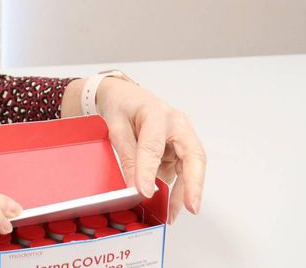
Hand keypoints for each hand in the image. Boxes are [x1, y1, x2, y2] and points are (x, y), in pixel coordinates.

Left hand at [95, 78, 206, 223]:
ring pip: (191, 166)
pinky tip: (167, 202)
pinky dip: (176, 187)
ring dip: (184, 191)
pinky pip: (182, 169)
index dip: (148, 170)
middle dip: (193, 184)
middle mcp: (176, 124)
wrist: (124, 96)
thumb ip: (127, 156)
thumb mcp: (115, 128)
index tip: (144, 192)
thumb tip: (135, 186)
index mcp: (156, 113)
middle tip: (190, 207)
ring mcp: (181, 135)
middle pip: (193, 156)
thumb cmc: (121, 105)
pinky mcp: (180, 147)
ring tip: (171, 213)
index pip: (153, 146)